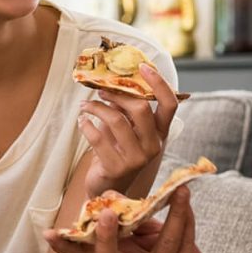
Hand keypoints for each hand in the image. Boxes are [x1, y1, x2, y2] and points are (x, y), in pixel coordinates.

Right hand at [45, 187, 222, 252]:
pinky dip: (188, 219)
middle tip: (107, 212)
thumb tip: (112, 199)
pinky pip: (182, 244)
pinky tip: (187, 201)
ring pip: (162, 244)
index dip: (67, 248)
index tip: (48, 233)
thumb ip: (134, 221)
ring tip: (180, 190)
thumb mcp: (151, 236)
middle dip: (106, 236)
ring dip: (174, 213)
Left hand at [78, 64, 179, 196]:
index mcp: (160, 133)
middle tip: (100, 91)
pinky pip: (97, 136)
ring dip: (96, 107)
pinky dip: (85, 124)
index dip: (159, 83)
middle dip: (117, 94)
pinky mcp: (116, 167)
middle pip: (141, 108)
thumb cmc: (118, 151)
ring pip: (116, 119)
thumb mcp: (128, 130)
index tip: (142, 67)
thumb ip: (127, 110)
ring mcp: (136, 159)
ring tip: (85, 105)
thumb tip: (115, 82)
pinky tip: (82, 121)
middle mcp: (153, 146)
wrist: (108, 185)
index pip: (170, 104)